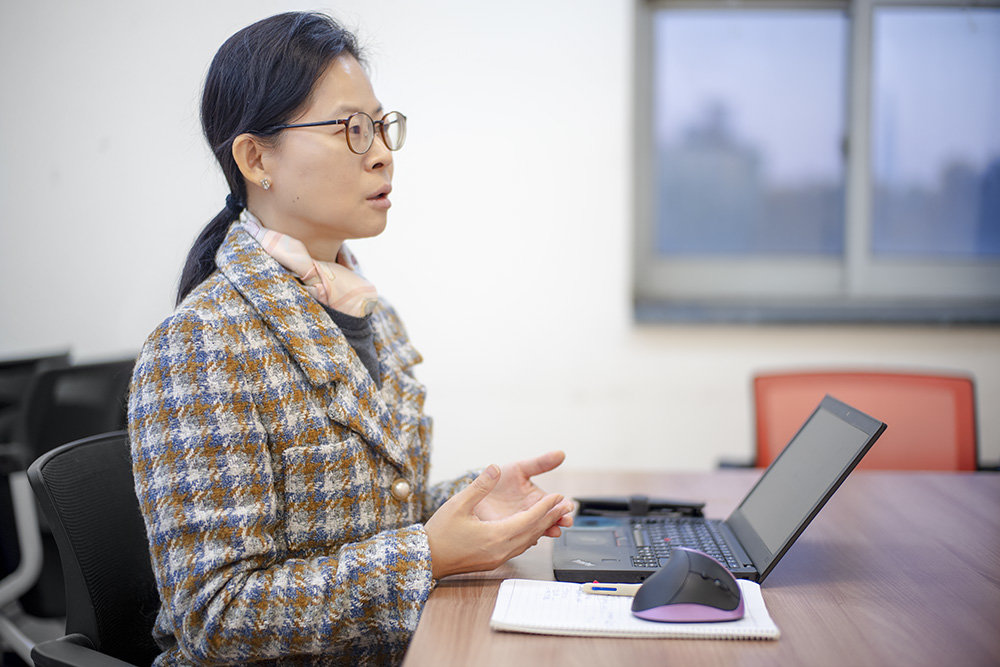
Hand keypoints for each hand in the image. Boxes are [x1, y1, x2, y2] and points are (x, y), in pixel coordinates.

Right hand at [424, 464, 573, 578]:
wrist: (426, 559)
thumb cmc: (440, 533)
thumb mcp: (458, 504)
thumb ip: (480, 485)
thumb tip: (494, 467)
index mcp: (496, 536)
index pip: (530, 520)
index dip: (545, 507)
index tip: (559, 497)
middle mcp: (501, 550)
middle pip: (533, 532)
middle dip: (551, 518)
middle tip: (566, 506)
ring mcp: (498, 558)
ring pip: (527, 541)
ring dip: (542, 527)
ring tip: (554, 516)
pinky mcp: (493, 561)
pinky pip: (518, 547)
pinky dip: (529, 536)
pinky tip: (532, 530)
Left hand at [473, 450, 573, 537]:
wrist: (476, 487)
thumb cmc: (499, 477)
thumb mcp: (521, 468)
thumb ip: (540, 463)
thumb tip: (561, 453)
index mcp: (536, 500)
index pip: (554, 504)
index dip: (563, 506)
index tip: (569, 505)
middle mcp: (530, 514)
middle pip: (548, 520)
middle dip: (559, 521)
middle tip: (565, 521)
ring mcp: (518, 524)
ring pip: (535, 530)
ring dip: (546, 531)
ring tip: (553, 530)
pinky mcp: (504, 530)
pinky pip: (516, 537)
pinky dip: (525, 538)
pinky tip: (531, 538)